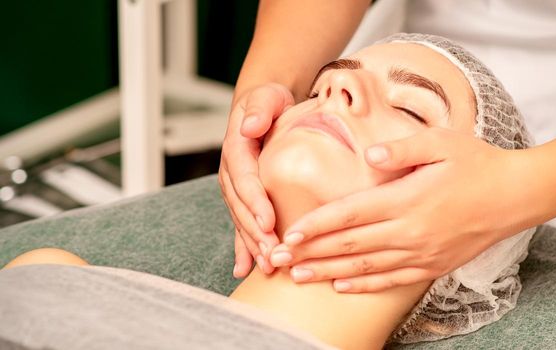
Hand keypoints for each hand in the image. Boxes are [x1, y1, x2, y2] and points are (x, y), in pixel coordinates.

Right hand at [219, 83, 293, 277]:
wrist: (263, 109)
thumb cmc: (269, 103)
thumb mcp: (266, 96)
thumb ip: (260, 108)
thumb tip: (250, 126)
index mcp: (236, 149)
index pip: (244, 178)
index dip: (255, 201)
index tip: (268, 221)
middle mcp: (232, 173)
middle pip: (241, 206)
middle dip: (255, 232)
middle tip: (272, 253)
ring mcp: (235, 188)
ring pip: (241, 220)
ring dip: (252, 245)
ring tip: (267, 266)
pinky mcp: (244, 198)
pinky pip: (241, 224)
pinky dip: (243, 247)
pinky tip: (246, 269)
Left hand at [269, 128, 534, 291]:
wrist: (516, 195)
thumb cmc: (478, 163)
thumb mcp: (443, 142)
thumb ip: (403, 148)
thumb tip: (370, 157)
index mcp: (407, 199)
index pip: (349, 214)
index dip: (316, 226)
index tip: (288, 233)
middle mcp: (410, 231)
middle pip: (349, 246)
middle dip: (309, 253)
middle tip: (277, 259)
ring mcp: (422, 253)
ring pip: (365, 268)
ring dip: (328, 273)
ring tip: (298, 277)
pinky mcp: (434, 266)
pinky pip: (391, 281)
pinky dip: (364, 286)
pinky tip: (341, 287)